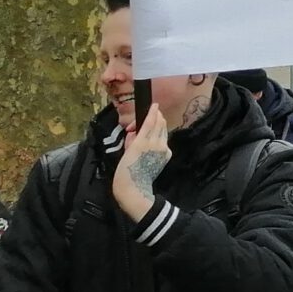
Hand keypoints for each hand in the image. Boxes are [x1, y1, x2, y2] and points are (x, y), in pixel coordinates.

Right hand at [111, 106, 173, 221]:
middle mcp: (156, 144)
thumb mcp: (126, 150)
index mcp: (142, 142)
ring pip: (163, 131)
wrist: (135, 187)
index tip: (154, 104)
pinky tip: (148, 144)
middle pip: (160, 124)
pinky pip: (163, 141)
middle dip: (153, 118)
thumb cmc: (125, 169)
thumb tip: (136, 131)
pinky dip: (158, 138)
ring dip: (156, 127)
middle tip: (141, 122)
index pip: (151, 121)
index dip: (153, 112)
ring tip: (142, 134)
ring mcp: (163, 150)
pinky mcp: (167, 155)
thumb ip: (133, 137)